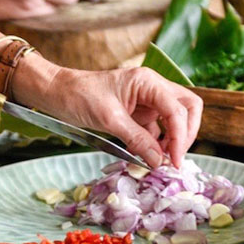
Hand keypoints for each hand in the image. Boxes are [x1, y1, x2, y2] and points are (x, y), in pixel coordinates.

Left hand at [16, 57, 201, 168]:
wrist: (57, 93)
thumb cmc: (79, 96)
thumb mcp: (109, 119)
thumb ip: (137, 139)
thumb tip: (158, 161)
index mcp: (148, 82)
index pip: (178, 109)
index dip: (180, 137)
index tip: (173, 161)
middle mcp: (153, 89)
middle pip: (187, 109)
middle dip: (186, 134)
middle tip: (173, 159)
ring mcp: (147, 101)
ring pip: (174, 120)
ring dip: (172, 141)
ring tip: (159, 161)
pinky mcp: (138, 114)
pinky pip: (156, 130)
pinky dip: (156, 144)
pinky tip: (147, 157)